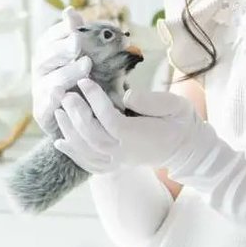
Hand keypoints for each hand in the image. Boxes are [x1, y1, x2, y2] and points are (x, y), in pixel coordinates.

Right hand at [31, 10, 92, 136]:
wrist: (77, 119)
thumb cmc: (82, 83)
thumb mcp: (85, 59)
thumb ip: (81, 37)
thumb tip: (70, 10)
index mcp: (48, 52)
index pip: (51, 36)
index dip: (62, 28)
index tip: (74, 19)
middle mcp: (41, 69)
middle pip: (47, 55)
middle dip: (63, 47)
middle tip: (78, 41)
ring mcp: (40, 90)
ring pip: (52, 79)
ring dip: (68, 72)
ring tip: (86, 65)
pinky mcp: (42, 112)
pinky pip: (48, 105)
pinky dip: (57, 99)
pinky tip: (67, 93)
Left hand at [57, 79, 202, 171]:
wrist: (186, 148)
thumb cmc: (180, 122)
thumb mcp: (174, 105)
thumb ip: (152, 101)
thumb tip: (127, 96)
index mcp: (139, 137)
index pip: (109, 119)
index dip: (95, 101)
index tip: (85, 81)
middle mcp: (124, 152)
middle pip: (92, 136)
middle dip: (76, 114)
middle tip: (66, 93)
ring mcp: (119, 161)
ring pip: (87, 150)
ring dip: (70, 130)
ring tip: (59, 110)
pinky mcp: (115, 165)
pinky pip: (89, 164)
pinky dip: (73, 154)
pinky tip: (59, 142)